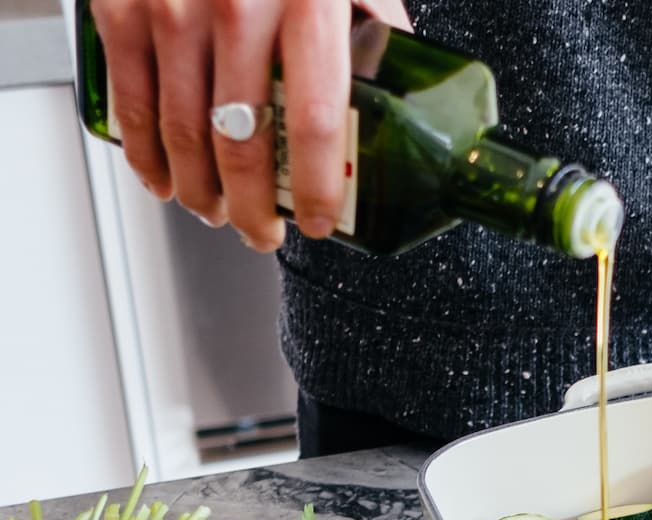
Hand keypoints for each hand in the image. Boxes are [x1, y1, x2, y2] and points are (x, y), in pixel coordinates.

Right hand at [89, 0, 410, 251]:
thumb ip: (375, 27)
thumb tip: (400, 97)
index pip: (316, 120)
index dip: (318, 186)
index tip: (321, 221)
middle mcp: (236, 4)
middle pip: (242, 142)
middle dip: (252, 208)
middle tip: (263, 234)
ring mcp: (172, 6)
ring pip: (182, 134)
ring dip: (200, 192)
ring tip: (217, 213)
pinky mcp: (122, 4)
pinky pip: (132, 100)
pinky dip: (144, 154)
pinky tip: (162, 177)